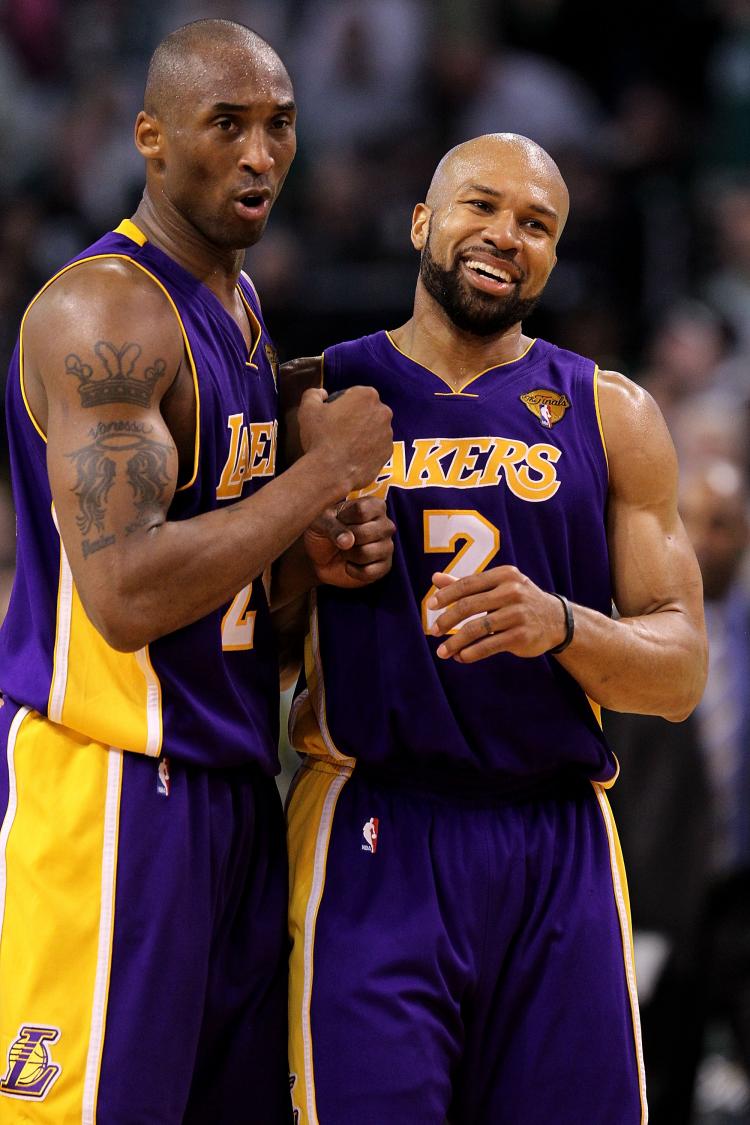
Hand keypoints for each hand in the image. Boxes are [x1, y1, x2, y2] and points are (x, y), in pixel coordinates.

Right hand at [297, 386, 392, 494]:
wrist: (330, 472)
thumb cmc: (319, 438)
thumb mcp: (307, 409)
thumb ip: (314, 394)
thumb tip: (322, 394)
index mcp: (367, 395)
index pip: (354, 394)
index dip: (341, 404)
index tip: (332, 415)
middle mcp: (383, 412)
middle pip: (367, 411)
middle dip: (355, 418)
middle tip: (338, 431)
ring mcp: (388, 434)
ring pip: (374, 429)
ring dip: (362, 434)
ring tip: (344, 446)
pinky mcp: (388, 453)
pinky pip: (377, 447)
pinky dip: (367, 450)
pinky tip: (352, 456)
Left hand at [304, 497, 395, 587]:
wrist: (321, 555)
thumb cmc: (324, 530)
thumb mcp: (320, 521)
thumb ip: (332, 526)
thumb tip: (348, 541)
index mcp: (375, 506)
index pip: (362, 511)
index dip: (343, 519)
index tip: (337, 520)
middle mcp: (386, 524)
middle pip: (365, 533)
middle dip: (345, 540)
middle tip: (341, 539)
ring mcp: (388, 547)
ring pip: (366, 553)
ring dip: (348, 555)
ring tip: (345, 551)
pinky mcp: (385, 567)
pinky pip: (369, 572)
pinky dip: (352, 570)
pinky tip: (350, 564)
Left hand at [427, 566, 567, 661]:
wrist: (557, 620)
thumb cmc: (519, 600)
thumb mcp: (498, 586)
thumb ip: (466, 584)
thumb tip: (435, 578)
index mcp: (504, 575)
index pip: (467, 584)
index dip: (446, 595)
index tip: (429, 606)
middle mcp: (512, 592)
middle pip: (469, 606)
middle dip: (447, 620)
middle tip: (433, 631)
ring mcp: (518, 614)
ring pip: (477, 628)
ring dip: (455, 642)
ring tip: (442, 652)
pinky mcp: (522, 636)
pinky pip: (489, 645)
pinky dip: (472, 653)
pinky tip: (461, 657)